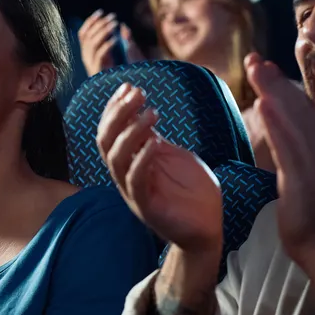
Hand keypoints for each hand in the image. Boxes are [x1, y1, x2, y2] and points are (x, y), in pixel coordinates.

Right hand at [78, 10, 141, 76]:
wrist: (126, 87)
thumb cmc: (126, 70)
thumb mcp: (124, 53)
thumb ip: (123, 39)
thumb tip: (123, 26)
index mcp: (90, 52)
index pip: (83, 33)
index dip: (90, 22)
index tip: (101, 12)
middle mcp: (88, 57)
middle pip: (87, 36)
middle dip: (100, 24)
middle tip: (113, 17)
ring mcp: (92, 64)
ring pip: (92, 44)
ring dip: (103, 31)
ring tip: (115, 25)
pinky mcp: (99, 71)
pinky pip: (99, 55)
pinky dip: (107, 45)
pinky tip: (116, 40)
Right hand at [98, 83, 223, 255]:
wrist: (208, 228)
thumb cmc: (192, 192)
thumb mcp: (173, 157)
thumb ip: (155, 140)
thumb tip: (141, 116)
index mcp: (130, 163)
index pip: (110, 132)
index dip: (114, 108)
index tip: (129, 86)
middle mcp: (126, 177)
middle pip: (106, 142)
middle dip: (118, 114)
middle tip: (138, 93)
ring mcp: (134, 193)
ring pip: (117, 159)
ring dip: (131, 132)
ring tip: (152, 113)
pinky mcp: (147, 207)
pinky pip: (136, 182)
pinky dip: (142, 160)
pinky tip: (156, 142)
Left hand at [247, 54, 314, 267]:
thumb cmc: (309, 213)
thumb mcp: (304, 172)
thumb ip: (295, 149)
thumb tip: (278, 127)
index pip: (304, 108)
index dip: (283, 85)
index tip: (262, 65)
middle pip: (300, 107)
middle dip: (276, 81)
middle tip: (254, 59)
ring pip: (294, 120)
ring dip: (274, 92)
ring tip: (256, 70)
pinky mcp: (304, 180)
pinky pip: (289, 146)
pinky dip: (277, 124)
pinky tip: (264, 105)